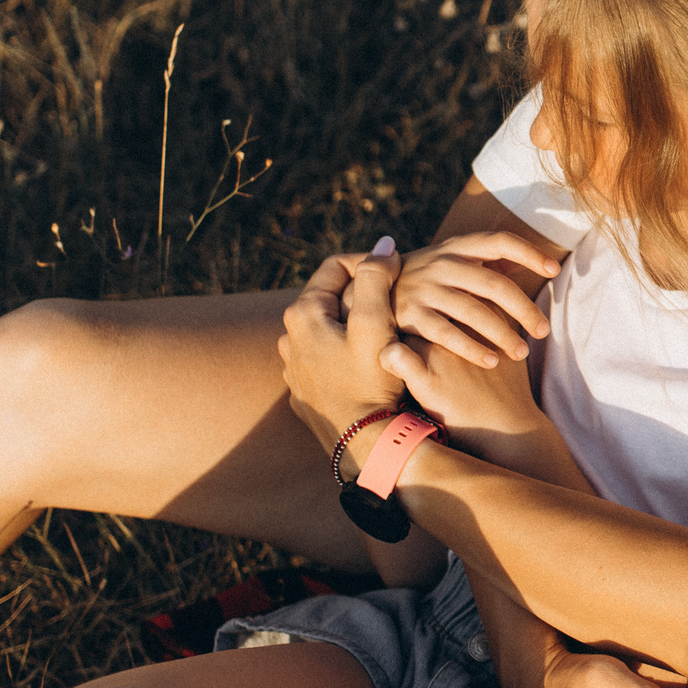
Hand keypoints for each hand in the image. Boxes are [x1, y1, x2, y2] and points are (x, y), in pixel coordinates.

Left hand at [278, 239, 408, 458]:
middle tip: (397, 300)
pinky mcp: (304, 393)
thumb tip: (383, 245)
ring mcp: (293, 369)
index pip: (334, 267)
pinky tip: (369, 366)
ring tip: (386, 334)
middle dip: (362, 295)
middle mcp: (289, 339)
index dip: (369, 262)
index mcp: (302, 315)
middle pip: (329, 300)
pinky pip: (325, 362)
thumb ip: (376, 279)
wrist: (362, 443)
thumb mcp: (376, 324)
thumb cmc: (370, 382)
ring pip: (327, 332)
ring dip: (353, 327)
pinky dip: (345, 356)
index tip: (398, 270)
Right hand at [391, 231, 560, 366]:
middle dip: (524, 309)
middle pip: (494, 284)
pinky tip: (493, 361)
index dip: (529, 253)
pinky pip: (448, 334)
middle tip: (543, 331)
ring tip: (522, 352)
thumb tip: (536, 264)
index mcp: (457, 247)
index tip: (554, 270)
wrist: (371, 294)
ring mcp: (424, 289)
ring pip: (474, 312)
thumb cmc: (431, 282)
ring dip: (503, 334)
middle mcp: (441, 263)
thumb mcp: (454, 264)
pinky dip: (472, 348)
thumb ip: (489, 264)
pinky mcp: (410, 317)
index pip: (500, 241)